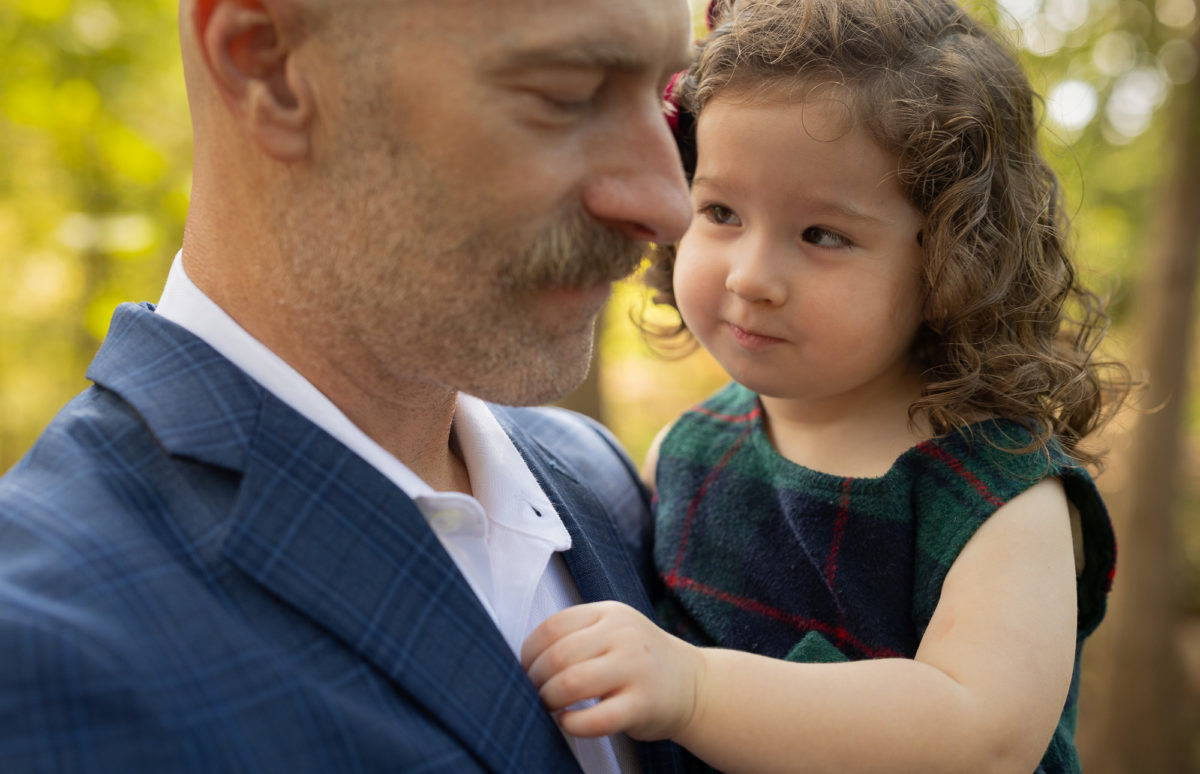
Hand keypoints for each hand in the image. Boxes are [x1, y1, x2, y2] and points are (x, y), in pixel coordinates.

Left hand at [521, 601, 704, 740]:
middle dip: (535, 681)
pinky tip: (568, 722)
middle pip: (558, 657)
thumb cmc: (640, 660)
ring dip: (549, 701)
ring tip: (549, 708)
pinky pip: (595, 719)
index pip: (552, 627)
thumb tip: (524, 662)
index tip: (526, 670)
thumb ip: (577, 635)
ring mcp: (635, 669)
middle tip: (534, 694)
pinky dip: (572, 724)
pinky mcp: (642, 705)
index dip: (529, 652)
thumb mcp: (614, 629)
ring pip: (571, 683)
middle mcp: (623, 635)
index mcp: (609, 612)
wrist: (692, 684)